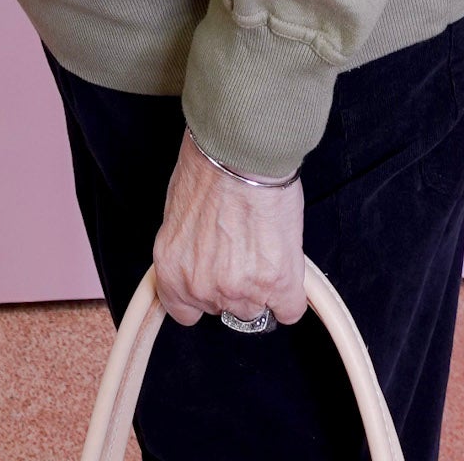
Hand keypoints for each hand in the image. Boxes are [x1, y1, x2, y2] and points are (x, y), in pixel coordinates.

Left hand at [151, 129, 308, 327]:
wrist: (240, 152)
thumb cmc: (208, 168)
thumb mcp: (179, 215)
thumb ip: (189, 250)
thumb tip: (204, 257)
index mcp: (172, 271)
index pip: (185, 312)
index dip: (203, 295)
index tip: (214, 279)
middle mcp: (202, 288)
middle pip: (226, 309)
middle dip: (235, 284)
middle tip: (243, 248)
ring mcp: (241, 290)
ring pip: (257, 309)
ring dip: (263, 285)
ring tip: (265, 244)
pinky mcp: (278, 284)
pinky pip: (290, 310)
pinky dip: (291, 292)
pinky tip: (286, 264)